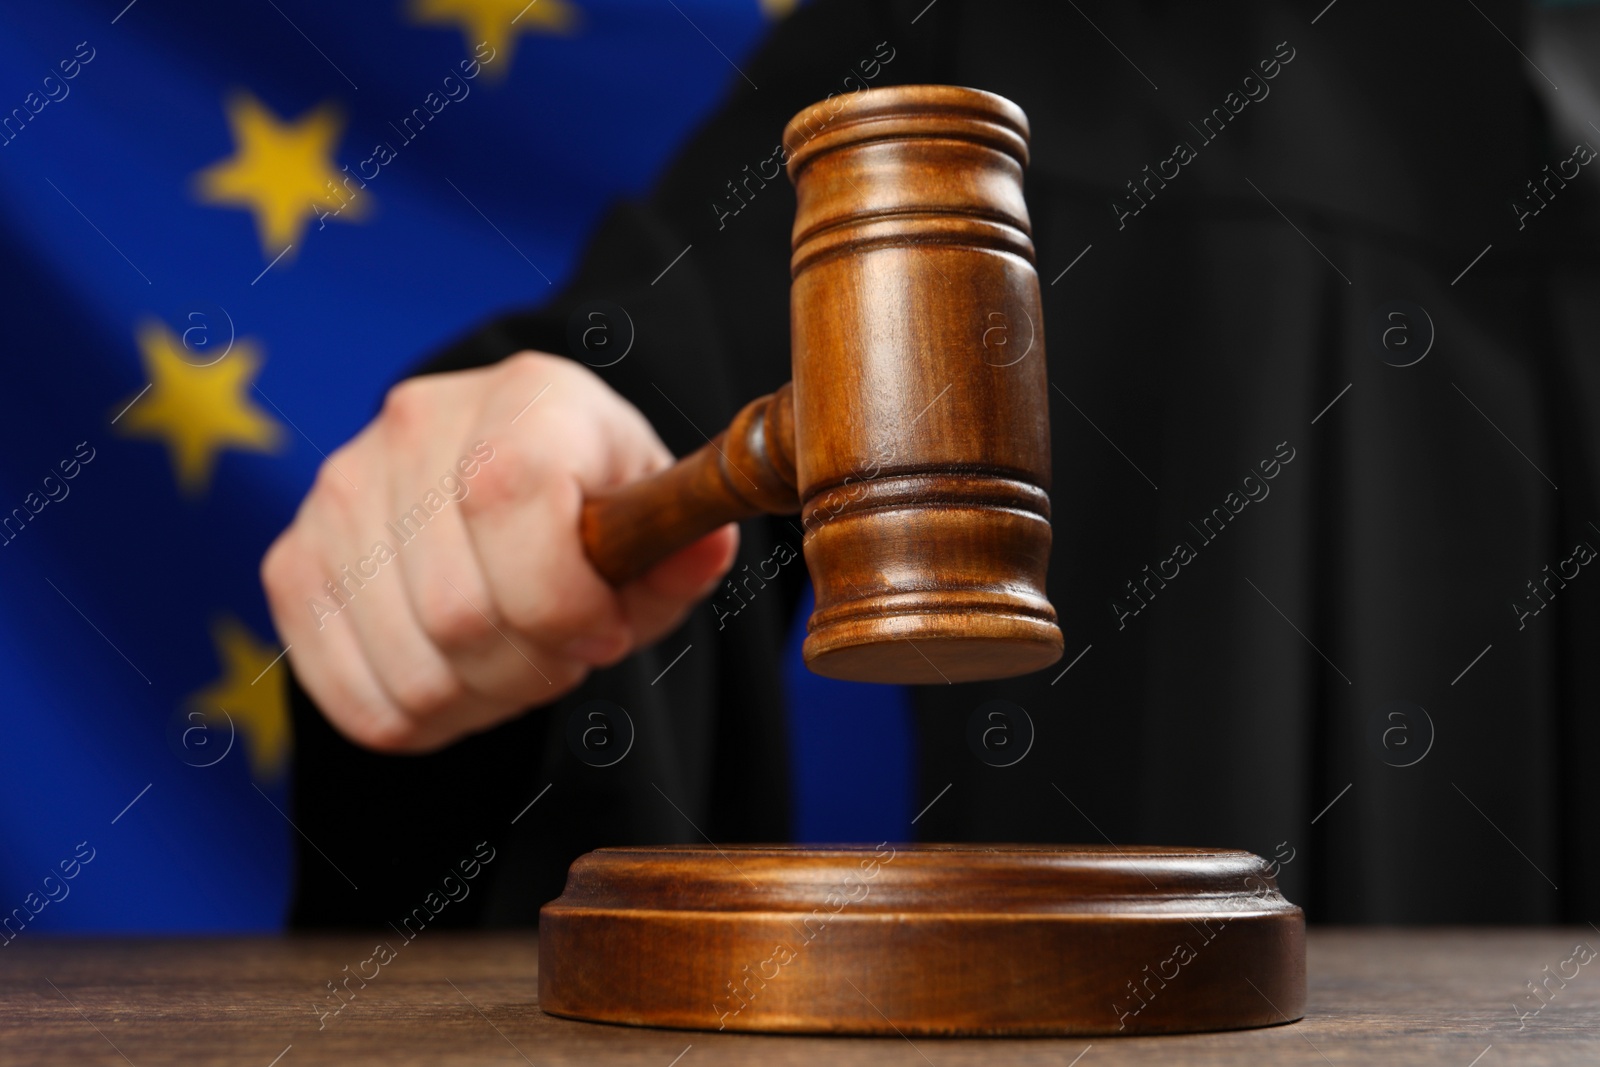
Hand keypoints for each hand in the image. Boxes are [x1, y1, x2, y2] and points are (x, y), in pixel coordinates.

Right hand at [261, 352, 736, 752]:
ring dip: (482, 699)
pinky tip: (459, 675)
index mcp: (526, 396)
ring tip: (514, 659)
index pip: (509, 501)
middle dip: (534, 668)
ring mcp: (339, 490)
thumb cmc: (595, 506)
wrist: (505, 475)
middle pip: (458, 612)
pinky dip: (421, 717)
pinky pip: (351, 696)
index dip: (566, 601)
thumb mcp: (657, 521)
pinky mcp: (293, 557)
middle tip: (564, 654)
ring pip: (409, 670)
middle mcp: (416, 425)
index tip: (607, 629)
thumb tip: (703, 548)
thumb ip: (684, 550)